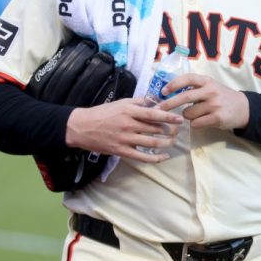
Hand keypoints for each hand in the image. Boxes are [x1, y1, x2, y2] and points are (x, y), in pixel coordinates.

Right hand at [66, 98, 182, 162]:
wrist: (81, 127)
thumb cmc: (102, 113)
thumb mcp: (121, 103)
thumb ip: (139, 102)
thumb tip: (156, 102)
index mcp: (129, 111)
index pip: (153, 114)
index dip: (169, 117)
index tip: (180, 119)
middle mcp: (128, 125)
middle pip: (155, 129)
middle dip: (170, 130)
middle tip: (178, 130)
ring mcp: (125, 139)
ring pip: (152, 143)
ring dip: (166, 143)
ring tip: (173, 141)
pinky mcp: (121, 151)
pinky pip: (142, 157)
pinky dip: (155, 158)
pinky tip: (164, 157)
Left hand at [159, 74, 249, 130]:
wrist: (243, 108)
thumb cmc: (221, 97)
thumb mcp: (210, 86)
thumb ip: (195, 87)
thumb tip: (169, 93)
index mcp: (207, 81)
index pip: (188, 78)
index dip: (173, 84)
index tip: (163, 91)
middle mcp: (211, 91)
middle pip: (185, 97)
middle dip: (169, 104)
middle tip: (159, 109)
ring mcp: (214, 105)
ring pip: (188, 113)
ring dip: (187, 116)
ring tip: (196, 114)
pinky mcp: (217, 118)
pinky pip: (195, 123)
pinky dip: (195, 123)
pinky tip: (202, 120)